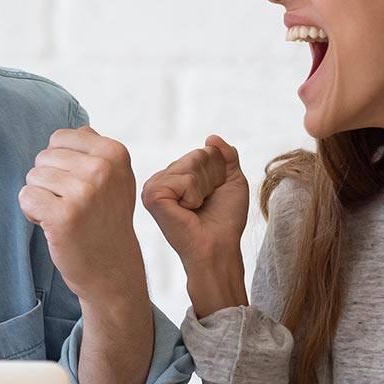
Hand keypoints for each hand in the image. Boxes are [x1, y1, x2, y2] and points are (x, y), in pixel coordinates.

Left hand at [18, 126, 148, 308]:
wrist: (112, 269)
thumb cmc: (106, 221)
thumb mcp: (116, 179)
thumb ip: (96, 150)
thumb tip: (79, 127)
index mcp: (114, 153)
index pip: (60, 138)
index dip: (60, 163)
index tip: (78, 186)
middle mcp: (102, 169)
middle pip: (43, 157)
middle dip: (49, 182)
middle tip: (72, 206)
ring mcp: (84, 192)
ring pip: (32, 177)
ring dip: (41, 198)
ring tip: (64, 216)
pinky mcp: (64, 216)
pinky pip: (26, 197)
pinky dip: (32, 213)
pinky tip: (53, 226)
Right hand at [141, 136, 249, 316]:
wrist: (219, 247)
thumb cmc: (225, 221)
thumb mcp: (231, 181)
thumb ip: (225, 156)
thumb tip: (212, 137)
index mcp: (175, 176)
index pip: (202, 152)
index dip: (217, 173)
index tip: (211, 197)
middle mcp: (160, 180)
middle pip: (196, 155)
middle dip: (211, 179)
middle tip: (205, 204)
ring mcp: (153, 187)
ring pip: (191, 165)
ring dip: (203, 188)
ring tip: (196, 208)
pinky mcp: (152, 196)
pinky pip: (184, 178)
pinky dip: (194, 194)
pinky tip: (186, 210)